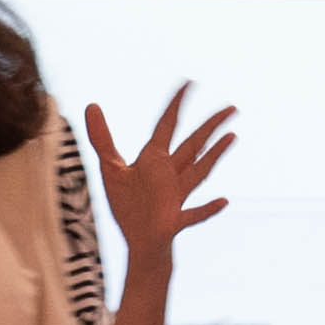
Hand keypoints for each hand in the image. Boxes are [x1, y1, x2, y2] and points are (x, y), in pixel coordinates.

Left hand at [83, 86, 236, 275]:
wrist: (138, 241)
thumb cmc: (128, 206)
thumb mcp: (110, 169)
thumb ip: (101, 139)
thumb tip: (92, 104)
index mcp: (154, 158)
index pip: (167, 125)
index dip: (176, 104)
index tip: (189, 83)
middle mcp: (170, 173)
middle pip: (193, 144)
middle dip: (210, 126)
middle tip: (231, 108)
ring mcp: (176, 195)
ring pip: (199, 171)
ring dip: (214, 155)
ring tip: (232, 136)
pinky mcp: (175, 220)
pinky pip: (194, 214)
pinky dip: (208, 209)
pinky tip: (224, 201)